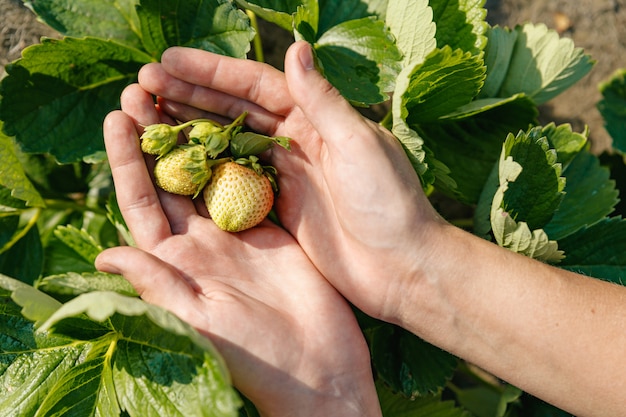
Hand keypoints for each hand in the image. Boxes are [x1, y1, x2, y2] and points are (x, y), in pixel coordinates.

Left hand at [95, 84, 380, 416]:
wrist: (318, 367)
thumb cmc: (256, 355)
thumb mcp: (201, 322)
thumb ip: (158, 286)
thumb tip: (105, 254)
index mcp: (177, 263)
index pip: (143, 203)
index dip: (127, 161)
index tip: (120, 117)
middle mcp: (202, 244)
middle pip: (172, 180)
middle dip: (156, 134)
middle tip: (144, 89)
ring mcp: (238, 234)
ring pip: (210, 175)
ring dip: (195, 135)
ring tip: (184, 94)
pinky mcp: (272, 230)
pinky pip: (252, 184)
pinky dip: (242, 153)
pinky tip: (235, 122)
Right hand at [135, 41, 445, 323]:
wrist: (403, 267)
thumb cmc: (390, 203)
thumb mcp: (358, 145)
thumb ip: (323, 101)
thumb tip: (297, 47)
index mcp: (318, 119)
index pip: (257, 86)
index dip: (212, 72)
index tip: (167, 61)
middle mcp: (299, 141)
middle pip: (235, 111)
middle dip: (190, 95)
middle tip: (143, 83)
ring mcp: (286, 176)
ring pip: (228, 144)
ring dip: (190, 129)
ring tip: (146, 115)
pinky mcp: (280, 210)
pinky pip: (234, 183)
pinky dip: (205, 172)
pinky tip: (174, 164)